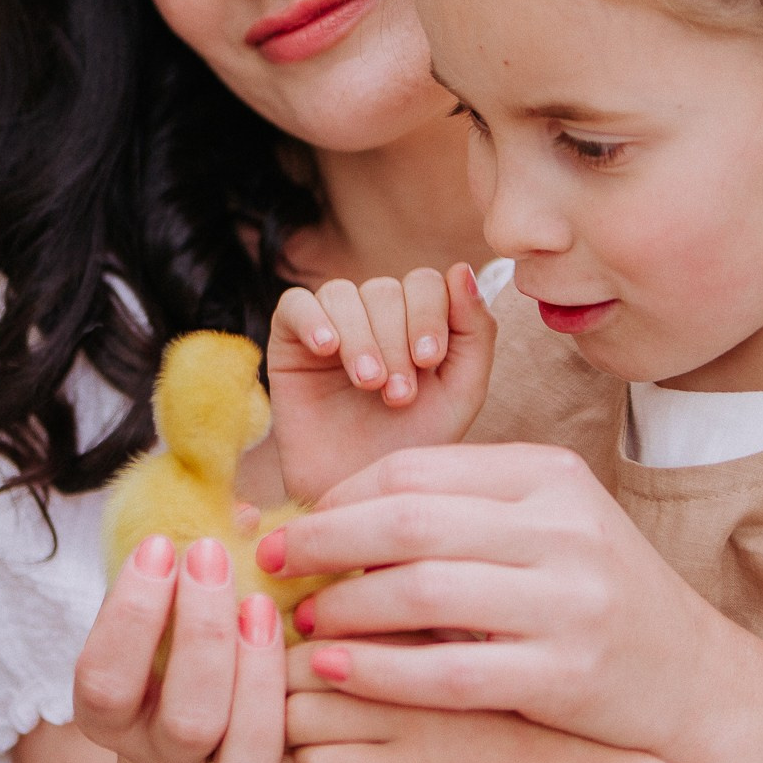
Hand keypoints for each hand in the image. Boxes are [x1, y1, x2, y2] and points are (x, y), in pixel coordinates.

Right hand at [71, 534, 287, 762]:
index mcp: (105, 712)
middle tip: (212, 555)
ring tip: (260, 600)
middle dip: (203, 633)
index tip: (158, 545)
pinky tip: (299, 635)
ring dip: (256, 671)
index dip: (130, 613)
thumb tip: (241, 517)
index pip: (103, 681)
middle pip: (186, 720)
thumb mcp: (157, 592)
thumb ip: (178, 561)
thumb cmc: (172, 616)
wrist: (208, 683)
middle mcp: (155, 755)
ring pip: (243, 759)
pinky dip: (293, 695)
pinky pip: (289, 757)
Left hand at [264, 442, 728, 759]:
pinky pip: (448, 670)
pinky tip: (336, 671)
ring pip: (421, 591)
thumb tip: (329, 511)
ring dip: (345, 608)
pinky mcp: (566, 674)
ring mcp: (570, 601)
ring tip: (302, 622)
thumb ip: (456, 511)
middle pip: (408, 520)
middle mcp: (563, 527)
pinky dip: (381, 670)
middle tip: (270, 562)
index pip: (416, 470)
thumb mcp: (539, 526)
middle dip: (323, 541)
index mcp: (548, 475)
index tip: (292, 524)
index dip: (340, 497)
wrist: (684, 675)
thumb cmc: (586, 593)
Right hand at [267, 262, 495, 501]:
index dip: (429, 313)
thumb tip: (461, 270)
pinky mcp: (288, 340)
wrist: (356, 492)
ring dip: (361, 338)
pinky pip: (296, 304)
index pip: (425, 282)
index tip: (429, 360)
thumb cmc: (410, 445)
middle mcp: (374, 316)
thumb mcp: (459, 393)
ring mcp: (330, 324)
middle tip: (396, 395)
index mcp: (417, 321)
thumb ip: (474, 332)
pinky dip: (314, 320)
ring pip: (343, 294)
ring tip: (366, 384)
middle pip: (385, 289)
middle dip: (395, 341)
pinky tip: (327, 350)